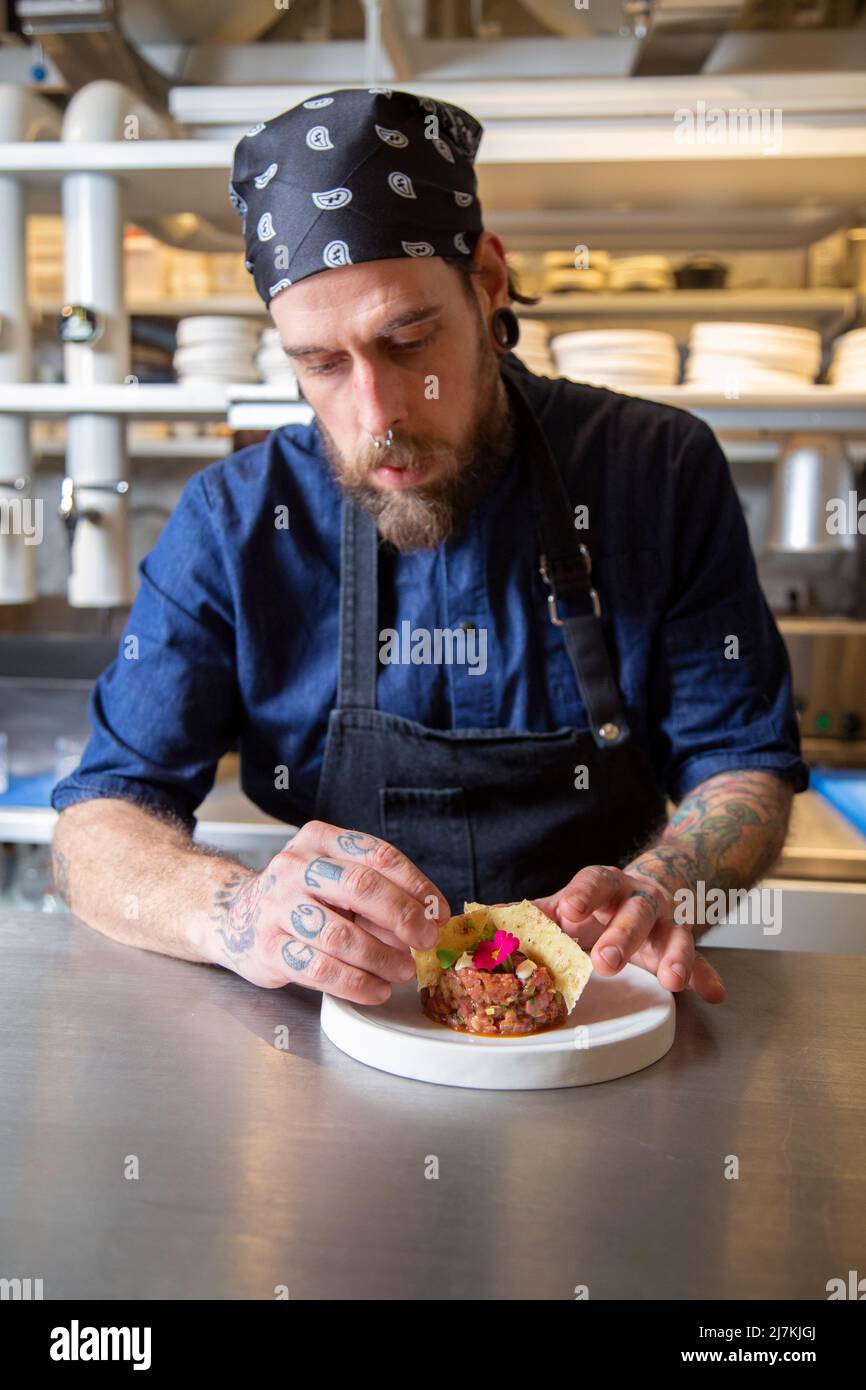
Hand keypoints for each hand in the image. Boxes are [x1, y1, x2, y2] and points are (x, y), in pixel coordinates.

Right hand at [208, 820, 449, 1003]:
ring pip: (340, 934)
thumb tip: (428, 922)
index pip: (378, 855)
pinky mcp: (267, 947)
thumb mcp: (337, 880)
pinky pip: (319, 969)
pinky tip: (376, 990)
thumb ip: (378, 894)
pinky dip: (355, 983)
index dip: (416, 886)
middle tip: (426, 941)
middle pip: (360, 887)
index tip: (439, 914)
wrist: (237, 918)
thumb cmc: (303, 898)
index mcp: (319, 839)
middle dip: (403, 917)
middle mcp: (294, 866)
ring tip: (403, 971)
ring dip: (381, 958)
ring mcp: (276, 906)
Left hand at [531, 864, 725, 1003]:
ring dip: (674, 956)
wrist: (643, 888)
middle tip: (605, 961)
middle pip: (635, 911)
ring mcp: (666, 920)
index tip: (569, 910)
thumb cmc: (595, 904)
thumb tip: (479, 923)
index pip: (595, 881)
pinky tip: (713, 994)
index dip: (583, 894)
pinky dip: (706, 976)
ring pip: (674, 933)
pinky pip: (700, 961)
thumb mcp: (567, 903)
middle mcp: (639, 898)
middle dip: (622, 935)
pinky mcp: (682, 944)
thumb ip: (531, 914)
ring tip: (670, 980)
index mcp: (606, 884)